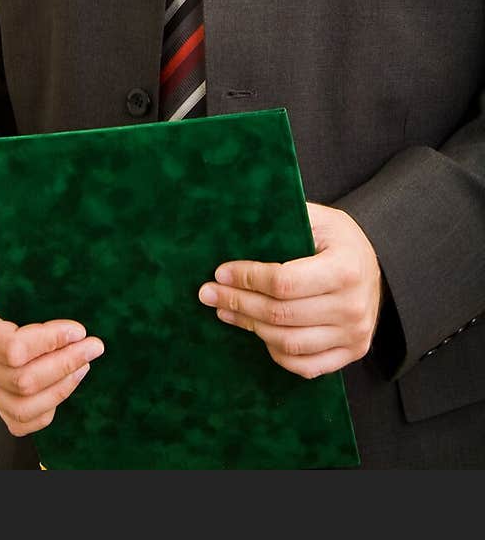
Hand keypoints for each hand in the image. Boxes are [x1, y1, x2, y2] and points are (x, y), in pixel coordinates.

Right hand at [0, 270, 104, 435]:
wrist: (0, 289)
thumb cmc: (12, 274)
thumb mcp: (17, 266)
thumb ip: (37, 271)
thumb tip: (72, 271)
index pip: (12, 348)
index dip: (50, 343)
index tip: (80, 329)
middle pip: (21, 380)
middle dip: (65, 363)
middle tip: (95, 345)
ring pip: (23, 407)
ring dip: (61, 387)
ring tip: (85, 363)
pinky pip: (20, 423)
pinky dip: (49, 409)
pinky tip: (69, 381)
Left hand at [197, 202, 382, 378]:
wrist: (376, 264)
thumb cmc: (338, 238)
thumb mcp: (318, 218)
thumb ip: (282, 220)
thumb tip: (232, 220)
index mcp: (345, 268)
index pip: (284, 282)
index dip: (247, 279)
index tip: (220, 272)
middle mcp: (353, 306)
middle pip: (282, 315)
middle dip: (238, 302)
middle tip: (209, 293)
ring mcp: (354, 334)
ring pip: (289, 343)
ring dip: (250, 327)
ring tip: (225, 310)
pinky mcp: (352, 352)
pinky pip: (306, 366)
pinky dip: (277, 353)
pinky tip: (257, 333)